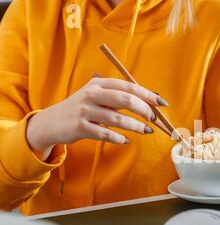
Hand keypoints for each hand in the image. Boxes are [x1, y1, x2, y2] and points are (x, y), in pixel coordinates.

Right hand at [26, 77, 167, 160]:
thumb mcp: (98, 97)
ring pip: (118, 118)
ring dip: (136, 126)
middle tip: (154, 119)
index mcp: (99, 84)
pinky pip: (106, 134)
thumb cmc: (82, 109)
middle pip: (125, 99)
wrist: (51, 122)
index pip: (128, 86)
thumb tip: (151, 101)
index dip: (147, 94)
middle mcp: (91, 94)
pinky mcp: (80, 128)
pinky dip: (120, 138)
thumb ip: (120, 97)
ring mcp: (85, 111)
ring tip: (147, 131)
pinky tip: (126, 141)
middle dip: (144, 110)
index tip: (162, 104)